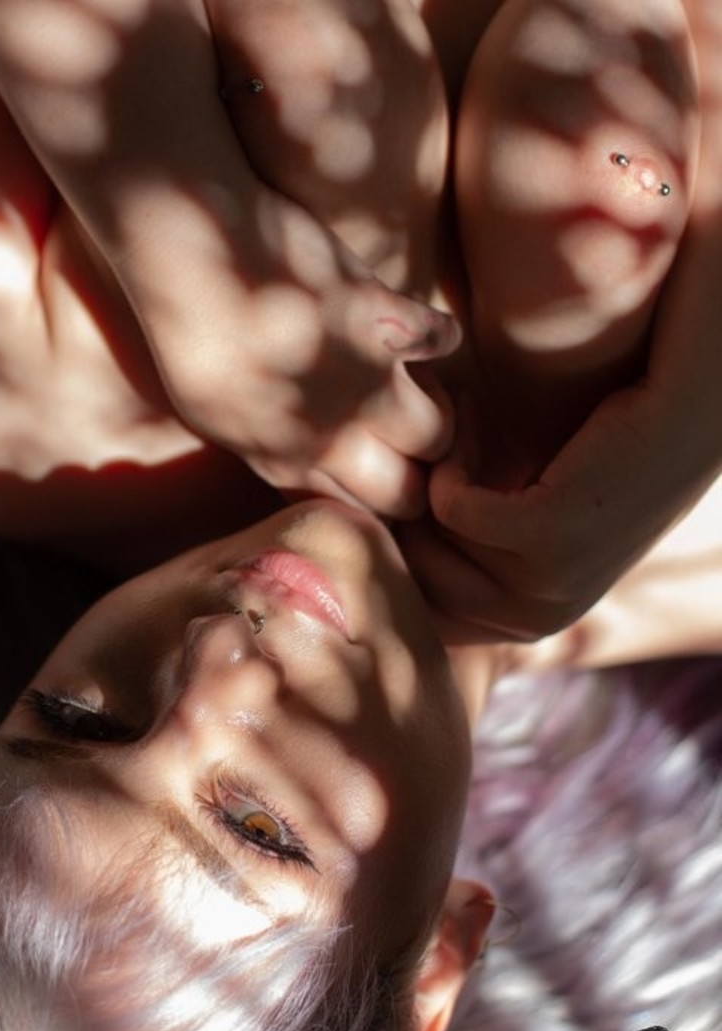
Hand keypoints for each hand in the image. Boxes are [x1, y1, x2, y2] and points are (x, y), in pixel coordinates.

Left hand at [137, 185, 459, 517]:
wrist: (190, 249)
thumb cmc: (186, 329)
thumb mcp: (214, 414)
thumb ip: (271, 447)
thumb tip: (312, 464)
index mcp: (284, 460)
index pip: (356, 514)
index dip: (373, 498)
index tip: (377, 472)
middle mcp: (331, 434)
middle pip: (409, 493)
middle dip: (415, 475)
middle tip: (407, 439)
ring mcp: (362, 378)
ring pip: (438, 433)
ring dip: (436, 412)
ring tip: (412, 388)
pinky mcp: (385, 318)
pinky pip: (444, 341)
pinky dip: (437, 332)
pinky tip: (411, 322)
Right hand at [400, 368, 719, 641]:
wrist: (678, 406)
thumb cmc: (585, 444)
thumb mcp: (510, 509)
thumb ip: (446, 540)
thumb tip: (353, 541)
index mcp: (518, 624)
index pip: (410, 605)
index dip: (394, 536)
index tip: (410, 475)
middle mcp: (531, 621)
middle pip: (406, 576)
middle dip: (401, 505)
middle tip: (434, 445)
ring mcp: (542, 587)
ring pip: (423, 537)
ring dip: (430, 471)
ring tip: (462, 429)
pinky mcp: (546, 538)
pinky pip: (448, 504)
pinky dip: (452, 455)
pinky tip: (477, 419)